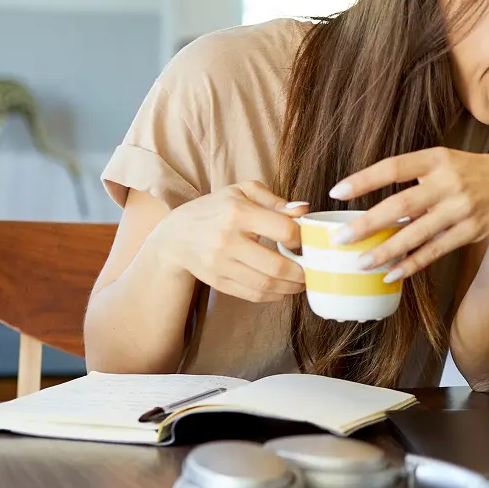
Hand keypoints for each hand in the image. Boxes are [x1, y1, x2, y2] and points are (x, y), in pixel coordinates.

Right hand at [150, 182, 306, 302]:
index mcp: (238, 213)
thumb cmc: (216, 209)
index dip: (301, 238)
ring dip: (291, 287)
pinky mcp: (218, 281)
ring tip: (302, 281)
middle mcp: (228, 240)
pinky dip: (274, 295)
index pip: (283, 230)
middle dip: (302, 272)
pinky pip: (253, 294)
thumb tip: (304, 209)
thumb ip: (274, 200)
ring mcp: (221, 264)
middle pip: (276, 265)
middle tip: (312, 269)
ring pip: (266, 284)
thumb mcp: (242, 192)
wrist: (176, 235)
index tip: (305, 240)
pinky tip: (283, 288)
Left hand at [328, 148, 488, 281]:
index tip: (336, 192)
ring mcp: (462, 208)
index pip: (394, 167)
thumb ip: (416, 176)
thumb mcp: (447, 162)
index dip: (364, 180)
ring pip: (416, 233)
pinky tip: (392, 273)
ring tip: (361, 262)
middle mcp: (450, 181)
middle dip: (368, 223)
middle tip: (341, 238)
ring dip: (386, 250)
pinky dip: (412, 263)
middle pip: (401, 204)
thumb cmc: (474, 173)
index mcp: (438, 158)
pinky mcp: (471, 230)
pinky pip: (435, 250)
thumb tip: (376, 202)